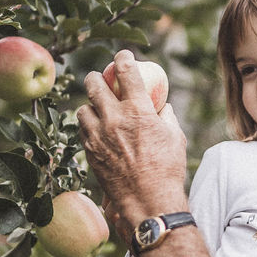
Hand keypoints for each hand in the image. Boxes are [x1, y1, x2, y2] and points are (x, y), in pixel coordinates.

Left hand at [76, 50, 188, 224]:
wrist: (149, 200)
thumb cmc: (167, 169)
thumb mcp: (174, 137)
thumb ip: (166, 117)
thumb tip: (163, 106)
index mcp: (138, 110)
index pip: (126, 72)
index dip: (123, 58)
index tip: (123, 55)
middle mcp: (114, 119)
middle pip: (93, 85)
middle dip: (95, 77)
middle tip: (99, 78)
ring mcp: (98, 136)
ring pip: (82, 109)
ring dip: (89, 106)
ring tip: (96, 110)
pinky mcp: (90, 153)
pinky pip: (82, 132)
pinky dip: (88, 128)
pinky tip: (96, 131)